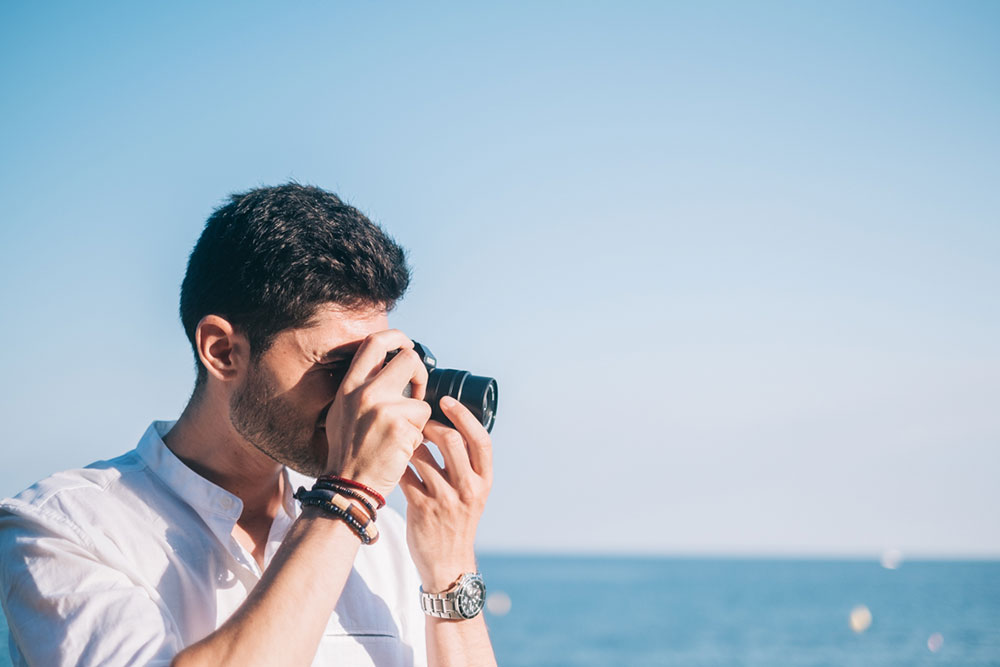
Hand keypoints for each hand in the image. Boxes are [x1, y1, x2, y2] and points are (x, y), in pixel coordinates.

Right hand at [323, 330, 431, 496]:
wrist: (348, 487)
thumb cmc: (348, 453)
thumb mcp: (342, 413)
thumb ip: (361, 389)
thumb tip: (387, 368)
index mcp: (349, 386)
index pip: (374, 342)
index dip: (397, 337)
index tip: (407, 345)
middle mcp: (364, 392)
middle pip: (408, 359)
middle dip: (420, 374)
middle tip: (417, 393)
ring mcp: (383, 409)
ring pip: (421, 400)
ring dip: (418, 420)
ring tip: (399, 437)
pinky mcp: (401, 427)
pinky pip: (424, 425)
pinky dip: (418, 439)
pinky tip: (400, 450)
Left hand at [399, 396, 492, 591]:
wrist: (448, 564)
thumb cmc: (457, 521)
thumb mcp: (473, 493)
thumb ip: (465, 464)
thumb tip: (448, 425)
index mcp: (485, 481)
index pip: (481, 439)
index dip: (464, 415)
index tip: (447, 400)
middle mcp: (469, 488)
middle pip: (451, 441)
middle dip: (430, 424)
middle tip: (418, 420)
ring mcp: (446, 500)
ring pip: (423, 456)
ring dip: (409, 442)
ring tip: (402, 437)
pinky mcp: (422, 510)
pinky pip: (405, 475)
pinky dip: (397, 462)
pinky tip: (392, 458)